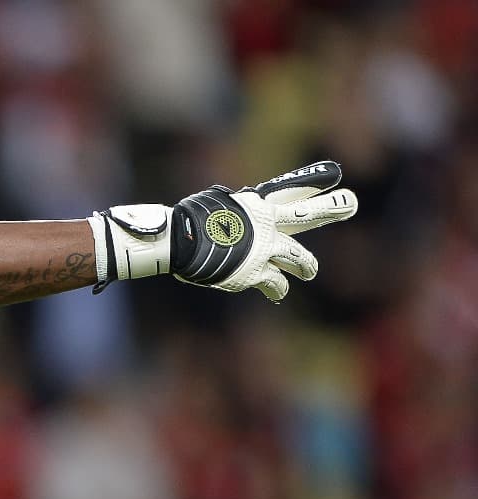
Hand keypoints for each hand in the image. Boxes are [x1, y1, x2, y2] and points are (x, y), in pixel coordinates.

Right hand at [91, 161, 358, 301]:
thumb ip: (230, 212)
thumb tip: (228, 215)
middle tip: (350, 202)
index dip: (314, 182)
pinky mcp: (256, 274)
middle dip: (332, 208)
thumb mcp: (213, 207)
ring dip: (306, 265)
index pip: (291, 189)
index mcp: (257, 204)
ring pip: (301, 259)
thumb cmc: (186, 223)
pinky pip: (276, 284)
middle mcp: (268, 225)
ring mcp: (266, 250)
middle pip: (308, 214)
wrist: (178, 242)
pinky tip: (277, 292)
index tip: (334, 175)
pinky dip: (276, 288)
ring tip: (308, 271)